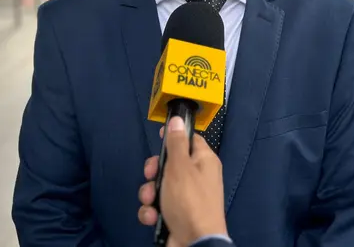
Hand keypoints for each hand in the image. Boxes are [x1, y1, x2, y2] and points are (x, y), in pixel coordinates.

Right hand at [137, 117, 227, 245]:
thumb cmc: (190, 201)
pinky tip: (152, 216)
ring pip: (160, 186)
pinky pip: (158, 206)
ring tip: (151, 201)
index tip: (160, 136)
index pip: (190, 140)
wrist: (194, 244)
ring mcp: (186, 197)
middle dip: (154, 171)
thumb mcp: (180, 167)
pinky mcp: (176, 214)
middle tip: (151, 175)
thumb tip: (178, 119)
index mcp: (204, 161)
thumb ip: (176, 143)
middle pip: (170, 163)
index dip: (174, 137)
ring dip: (149, 193)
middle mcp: (197, 177)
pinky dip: (152, 211)